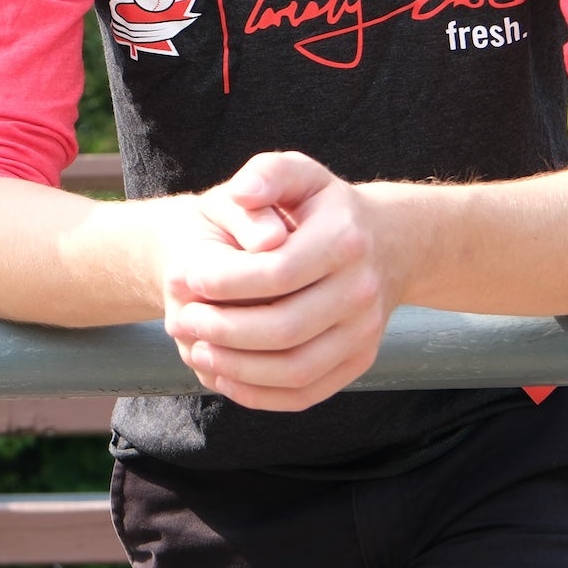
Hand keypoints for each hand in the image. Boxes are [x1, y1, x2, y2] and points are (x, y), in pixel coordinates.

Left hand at [156, 152, 404, 411]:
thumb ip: (266, 174)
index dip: (223, 282)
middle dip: (222, 329)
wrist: (387, 243)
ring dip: (236, 368)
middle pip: (284, 327)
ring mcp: (365, 331)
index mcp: (345, 239)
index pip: (277, 272)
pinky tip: (224, 376)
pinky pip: (306, 393)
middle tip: (180, 321)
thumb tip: (242, 193)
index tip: (184, 279)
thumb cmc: (322, 207)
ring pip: (295, 368)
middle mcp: (362, 290)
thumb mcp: (297, 174)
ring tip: (196, 350)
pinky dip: (259, 394)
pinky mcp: (359, 361)